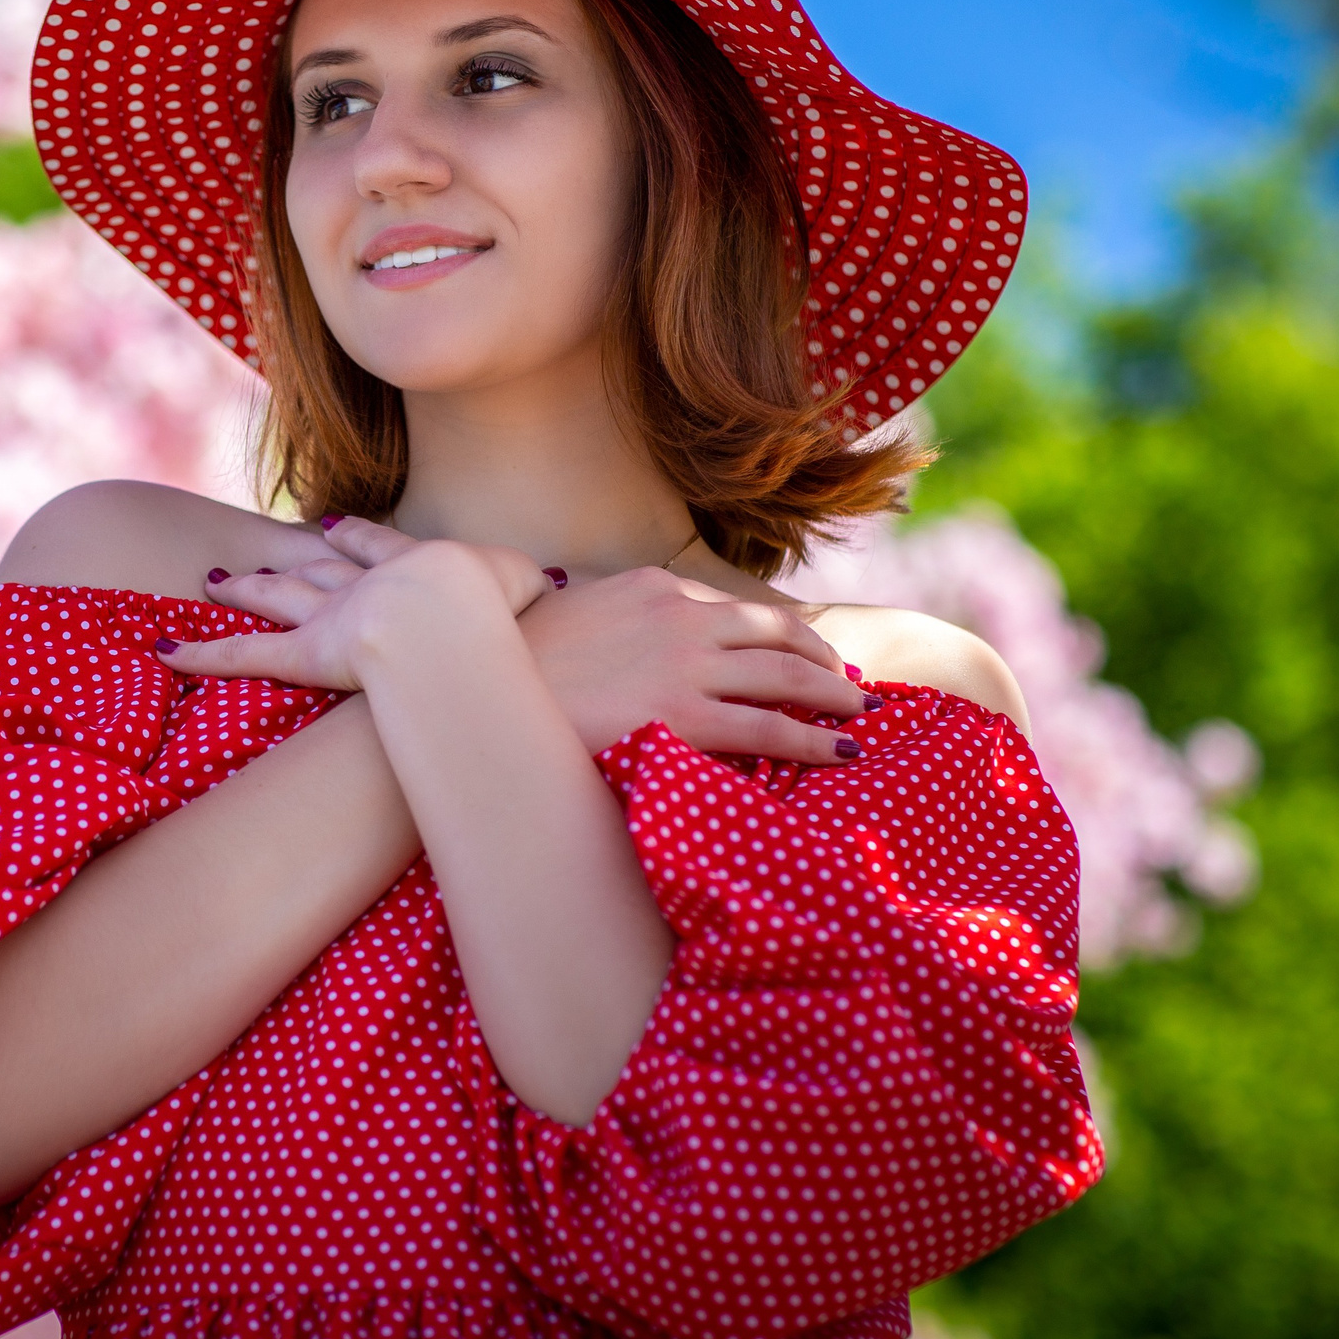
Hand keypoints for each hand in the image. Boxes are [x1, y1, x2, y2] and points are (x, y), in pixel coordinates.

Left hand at [158, 515, 543, 692]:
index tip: (339, 525)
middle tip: (276, 548)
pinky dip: (202, 652)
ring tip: (218, 580)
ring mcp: (329, 616)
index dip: (359, 539)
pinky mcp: (301, 653)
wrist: (452, 618)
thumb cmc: (499, 609)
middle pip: (320, 568)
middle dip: (298, 559)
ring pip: (278, 599)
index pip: (379, 548)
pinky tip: (163, 650)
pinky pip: (241, 656)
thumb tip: (578, 588)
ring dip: (248, 589)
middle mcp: (364, 584)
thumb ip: (542, 589)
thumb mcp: (532, 588)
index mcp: (415, 566)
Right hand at [519, 565, 869, 763]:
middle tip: (846, 681)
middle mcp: (680, 616)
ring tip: (857, 711)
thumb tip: (618, 631)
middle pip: (777, 632)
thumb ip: (612, 617)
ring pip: (787, 675)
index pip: (735, 607)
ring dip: (833, 693)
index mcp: (653, 587)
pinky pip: (771, 728)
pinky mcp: (685, 717)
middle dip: (821, 657)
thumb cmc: (516, 659)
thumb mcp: (571, 614)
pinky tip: (844, 752)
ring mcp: (686, 665)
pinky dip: (816, 739)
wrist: (480, 684)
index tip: (799, 649)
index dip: (778, 630)